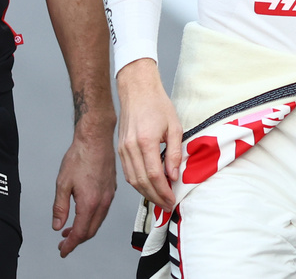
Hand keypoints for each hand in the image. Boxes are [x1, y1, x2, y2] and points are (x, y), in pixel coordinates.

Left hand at [52, 122, 116, 256]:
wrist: (96, 139)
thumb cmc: (80, 156)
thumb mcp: (63, 183)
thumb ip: (60, 207)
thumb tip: (58, 225)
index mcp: (90, 203)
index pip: (80, 233)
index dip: (70, 245)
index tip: (62, 250)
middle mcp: (102, 202)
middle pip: (90, 231)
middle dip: (77, 240)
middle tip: (64, 243)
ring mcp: (109, 196)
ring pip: (97, 222)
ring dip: (84, 229)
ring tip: (70, 230)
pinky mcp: (111, 190)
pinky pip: (102, 212)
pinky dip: (92, 219)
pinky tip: (83, 214)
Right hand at [116, 59, 181, 210]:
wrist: (137, 91)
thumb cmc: (158, 105)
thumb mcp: (174, 127)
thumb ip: (174, 153)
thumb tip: (173, 176)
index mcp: (146, 141)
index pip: (154, 175)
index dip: (164, 191)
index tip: (172, 200)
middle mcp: (131, 147)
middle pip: (142, 182)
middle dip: (155, 197)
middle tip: (167, 205)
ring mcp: (123, 148)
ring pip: (133, 180)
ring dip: (146, 193)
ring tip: (159, 200)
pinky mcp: (120, 148)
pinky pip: (128, 172)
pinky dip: (138, 183)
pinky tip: (149, 187)